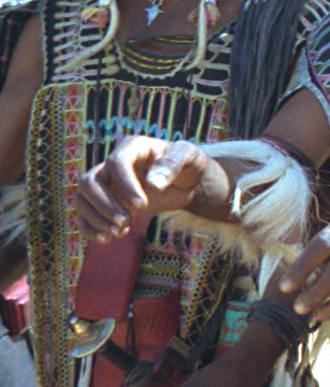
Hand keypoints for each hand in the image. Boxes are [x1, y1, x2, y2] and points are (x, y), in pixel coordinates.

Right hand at [76, 137, 211, 243]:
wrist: (186, 182)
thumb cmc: (188, 165)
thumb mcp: (190, 158)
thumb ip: (173, 164)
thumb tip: (153, 184)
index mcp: (132, 148)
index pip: (116, 163)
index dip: (125, 185)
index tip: (142, 205)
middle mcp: (112, 164)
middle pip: (89, 182)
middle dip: (105, 205)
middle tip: (126, 221)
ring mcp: (106, 184)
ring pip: (82, 199)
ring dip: (96, 219)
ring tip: (119, 232)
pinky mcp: (105, 203)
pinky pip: (84, 216)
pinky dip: (91, 229)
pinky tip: (110, 238)